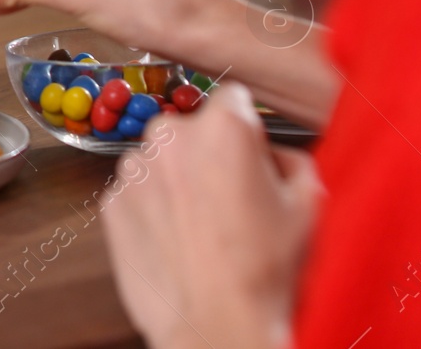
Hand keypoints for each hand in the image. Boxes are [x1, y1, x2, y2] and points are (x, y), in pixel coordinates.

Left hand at [102, 83, 318, 347]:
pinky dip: (152, 208)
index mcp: (222, 127)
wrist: (217, 325)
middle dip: (209, 154)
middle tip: (230, 199)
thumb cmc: (266, 270)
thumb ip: (291, 158)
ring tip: (203, 227)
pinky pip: (136, 191)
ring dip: (177, 180)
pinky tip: (178, 240)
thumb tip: (273, 153)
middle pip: (192, 128)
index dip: (245, 126)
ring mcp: (133, 168)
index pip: (233, 96)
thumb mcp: (310, 203)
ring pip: (160, 160)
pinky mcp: (110, 201)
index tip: (249, 151)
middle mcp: (169, 136)